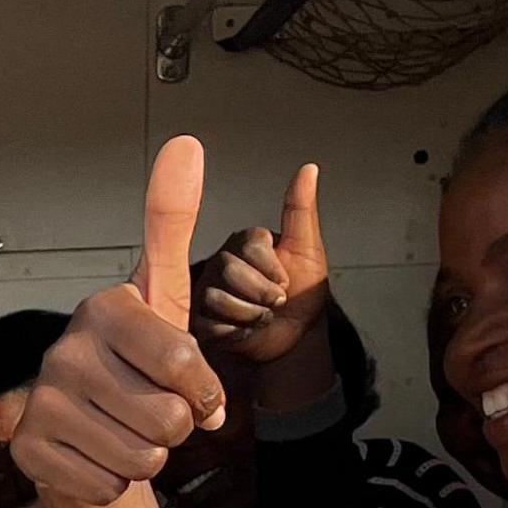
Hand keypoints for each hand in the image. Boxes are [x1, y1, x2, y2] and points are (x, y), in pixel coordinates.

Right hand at [10, 137, 228, 506]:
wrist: (84, 431)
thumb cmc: (136, 366)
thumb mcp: (165, 297)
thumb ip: (173, 224)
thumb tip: (187, 144)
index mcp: (105, 309)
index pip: (185, 366)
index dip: (205, 393)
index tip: (193, 390)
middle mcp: (63, 350)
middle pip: (168, 420)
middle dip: (174, 429)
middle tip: (150, 413)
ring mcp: (40, 403)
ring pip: (141, 460)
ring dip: (146, 459)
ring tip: (124, 434)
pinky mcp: (27, 453)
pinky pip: (108, 486)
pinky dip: (112, 483)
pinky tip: (96, 457)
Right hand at [191, 163, 329, 366]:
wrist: (294, 339)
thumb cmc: (302, 294)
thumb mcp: (308, 250)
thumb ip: (301, 210)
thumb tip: (309, 168)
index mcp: (244, 242)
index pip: (250, 246)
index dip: (272, 268)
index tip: (286, 279)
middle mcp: (220, 262)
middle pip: (231, 272)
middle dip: (262, 293)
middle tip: (276, 301)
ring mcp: (206, 290)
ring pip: (218, 299)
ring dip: (251, 314)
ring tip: (262, 316)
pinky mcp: (198, 320)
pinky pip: (210, 324)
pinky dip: (237, 332)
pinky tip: (246, 330)